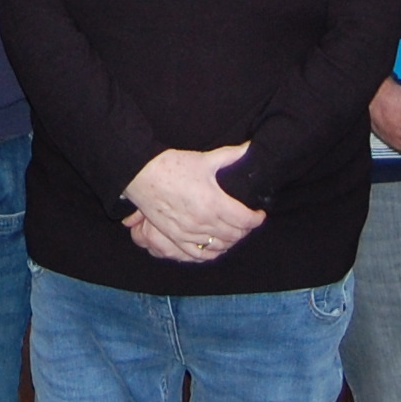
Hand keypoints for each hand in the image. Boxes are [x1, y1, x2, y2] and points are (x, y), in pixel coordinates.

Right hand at [124, 146, 266, 260]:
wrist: (141, 173)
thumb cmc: (172, 165)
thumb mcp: (204, 159)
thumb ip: (230, 155)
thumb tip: (249, 147)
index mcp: (214, 203)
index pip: (245, 220)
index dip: (256, 219)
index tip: (259, 214)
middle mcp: (204, 222)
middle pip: (234, 235)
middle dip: (245, 230)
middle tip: (247, 222)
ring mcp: (189, 232)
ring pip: (219, 246)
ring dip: (230, 242)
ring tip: (234, 233)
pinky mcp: (175, 237)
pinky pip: (198, 254)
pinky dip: (211, 253)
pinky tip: (215, 248)